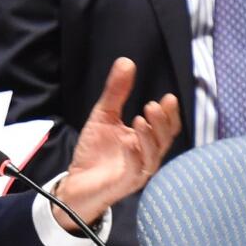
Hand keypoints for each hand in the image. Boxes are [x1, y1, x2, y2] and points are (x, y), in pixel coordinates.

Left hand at [56, 57, 180, 229]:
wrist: (75, 182)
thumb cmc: (94, 152)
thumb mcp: (103, 116)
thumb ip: (116, 92)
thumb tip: (127, 62)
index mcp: (146, 141)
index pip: (165, 127)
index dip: (169, 114)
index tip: (168, 98)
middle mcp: (147, 157)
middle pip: (164, 139)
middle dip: (162, 122)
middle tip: (154, 105)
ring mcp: (137, 171)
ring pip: (152, 155)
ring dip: (148, 137)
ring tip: (141, 119)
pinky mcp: (124, 183)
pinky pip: (134, 170)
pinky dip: (133, 155)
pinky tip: (127, 141)